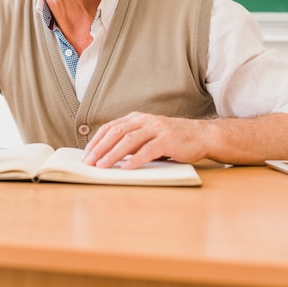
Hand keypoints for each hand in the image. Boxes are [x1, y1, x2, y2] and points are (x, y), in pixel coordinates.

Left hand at [83, 111, 207, 168]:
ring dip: (113, 154)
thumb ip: (132, 141)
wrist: (201, 135)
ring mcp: (157, 129)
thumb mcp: (149, 135)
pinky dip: (135, 160)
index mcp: (137, 118)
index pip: (111, 127)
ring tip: (102, 166)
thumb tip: (107, 155)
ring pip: (129, 140)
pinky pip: (148, 150)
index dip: (97, 140)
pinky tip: (126, 168)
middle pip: (116, 132)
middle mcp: (145, 120)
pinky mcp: (168, 140)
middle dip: (100, 148)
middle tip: (89, 162)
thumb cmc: (172, 139)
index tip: (86, 154)